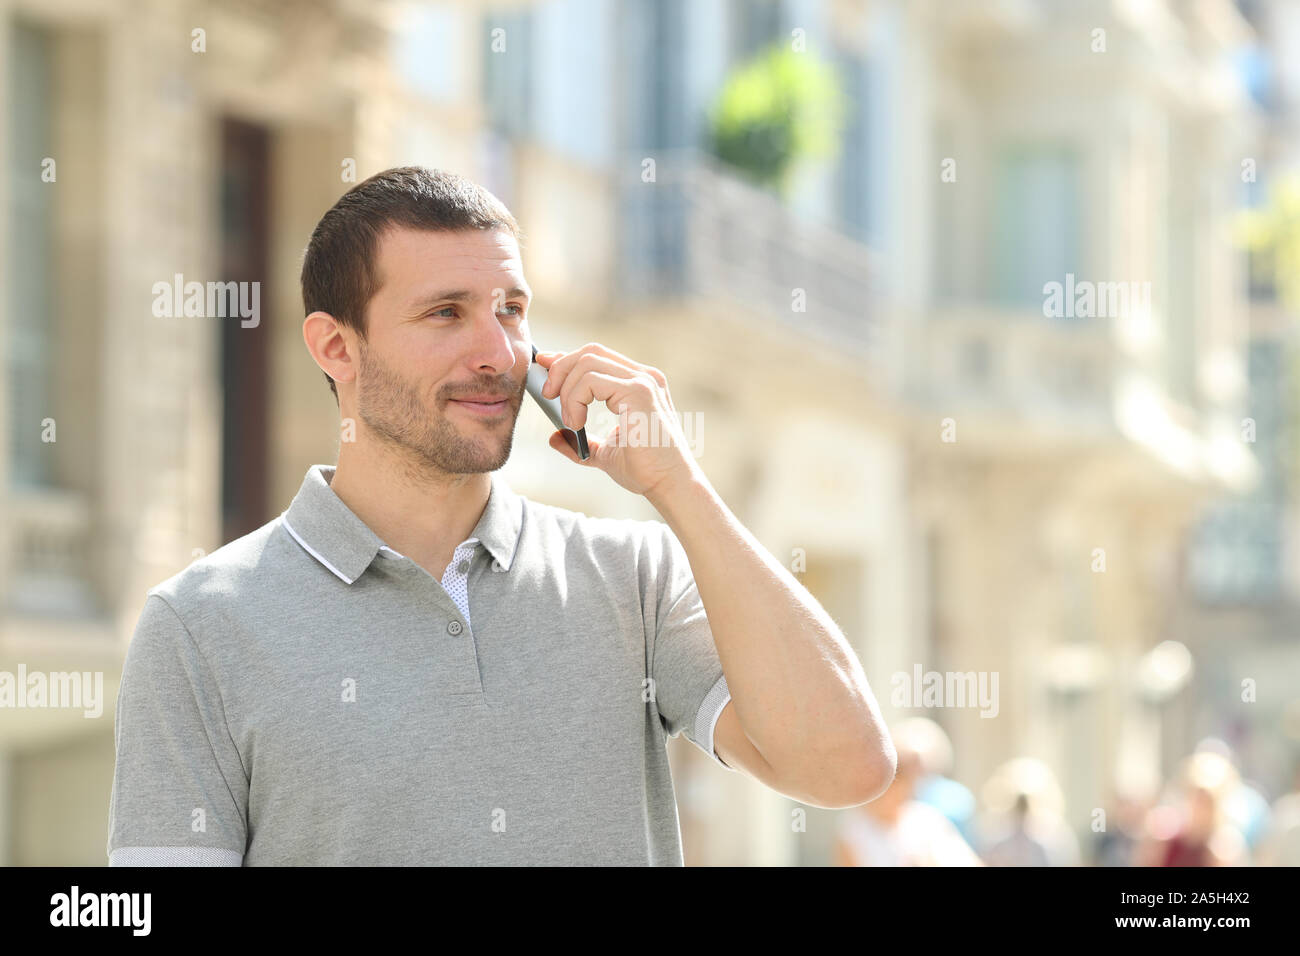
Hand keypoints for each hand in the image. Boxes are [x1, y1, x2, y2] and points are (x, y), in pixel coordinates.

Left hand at [534, 342, 703, 499]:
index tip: (544, 367)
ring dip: (567, 390)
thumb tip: (554, 437)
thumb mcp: (605, 452)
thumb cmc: (645, 470)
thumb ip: (581, 441)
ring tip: (571, 421)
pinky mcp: (638, 391)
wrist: (669, 485)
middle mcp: (644, 376)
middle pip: (590, 351)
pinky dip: (575, 399)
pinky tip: (577, 423)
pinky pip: (591, 380)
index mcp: (639, 384)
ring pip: (587, 362)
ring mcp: (642, 381)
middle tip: (547, 395)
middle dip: (560, 368)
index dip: (566, 358)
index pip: (598, 356)